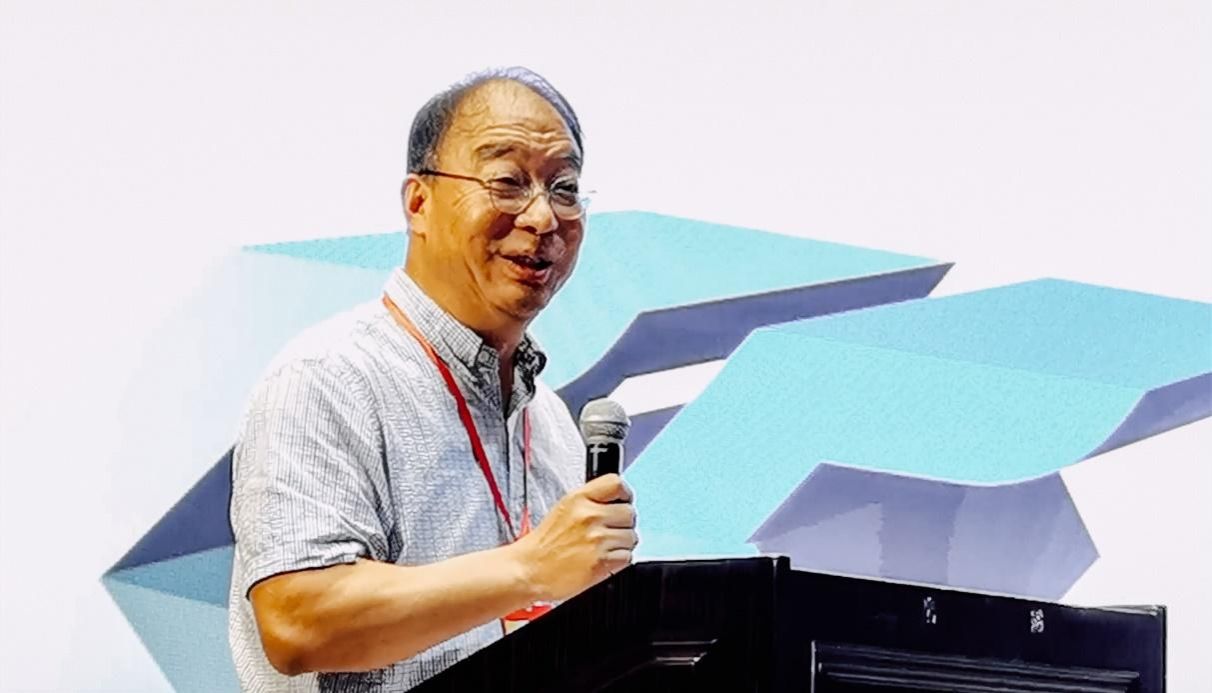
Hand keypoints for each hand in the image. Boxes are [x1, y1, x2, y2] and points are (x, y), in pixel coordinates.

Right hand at [511, 474, 637, 601]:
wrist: (530, 570)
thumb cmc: (544, 544)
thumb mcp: (564, 508)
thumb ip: (591, 501)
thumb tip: (618, 501)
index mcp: (578, 499)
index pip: (617, 484)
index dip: (624, 495)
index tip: (623, 502)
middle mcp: (589, 516)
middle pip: (630, 513)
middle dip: (623, 524)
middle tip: (608, 532)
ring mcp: (596, 539)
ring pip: (631, 537)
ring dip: (621, 545)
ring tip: (601, 548)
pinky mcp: (601, 562)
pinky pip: (627, 557)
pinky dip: (618, 561)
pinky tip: (602, 560)